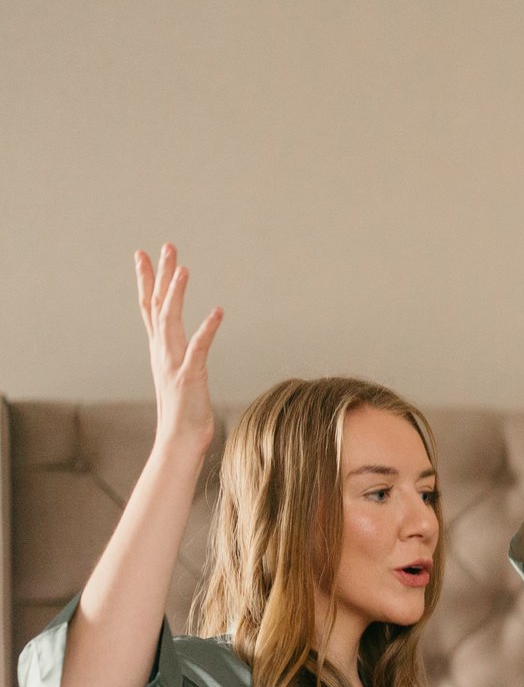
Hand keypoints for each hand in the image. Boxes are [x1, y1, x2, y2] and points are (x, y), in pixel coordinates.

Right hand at [133, 245, 221, 452]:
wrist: (180, 440)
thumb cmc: (185, 411)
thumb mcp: (181, 375)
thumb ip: (181, 355)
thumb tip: (187, 342)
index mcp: (160, 349)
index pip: (149, 307)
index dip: (147, 279)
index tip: (143, 254)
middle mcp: (162, 351)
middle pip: (156, 304)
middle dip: (160, 274)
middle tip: (166, 246)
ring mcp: (173, 362)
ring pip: (170, 321)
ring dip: (176, 294)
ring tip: (184, 269)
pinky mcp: (189, 376)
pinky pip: (198, 348)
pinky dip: (207, 329)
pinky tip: (217, 312)